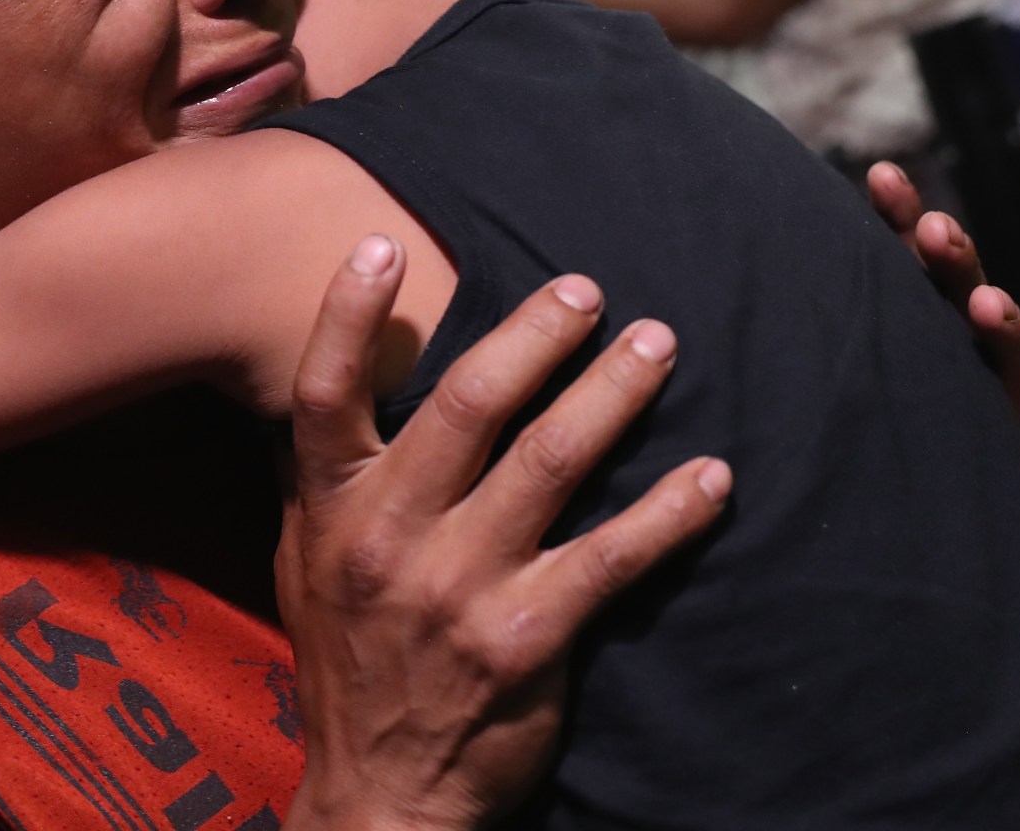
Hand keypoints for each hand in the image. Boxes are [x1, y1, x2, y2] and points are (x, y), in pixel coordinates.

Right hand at [280, 237, 729, 830]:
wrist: (383, 792)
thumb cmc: (349, 659)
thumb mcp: (307, 559)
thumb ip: (327, 473)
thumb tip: (347, 368)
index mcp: (332, 507)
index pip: (324, 393)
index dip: (345, 313)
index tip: (386, 243)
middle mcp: (389, 536)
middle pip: (469, 403)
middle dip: (538, 334)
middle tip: (588, 291)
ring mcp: (458, 586)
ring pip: (549, 461)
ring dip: (613, 393)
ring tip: (657, 345)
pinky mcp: (528, 636)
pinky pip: (613, 555)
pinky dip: (670, 511)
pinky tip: (712, 477)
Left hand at [865, 163, 1019, 496]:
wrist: (882, 522)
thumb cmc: (850, 426)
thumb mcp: (841, 360)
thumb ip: (835, 300)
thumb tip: (843, 192)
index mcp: (920, 330)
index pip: (913, 265)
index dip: (901, 220)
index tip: (881, 176)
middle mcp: (961, 367)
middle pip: (964, 303)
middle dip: (953, 263)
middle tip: (934, 230)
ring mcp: (989, 419)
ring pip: (1007, 369)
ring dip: (1004, 332)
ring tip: (989, 305)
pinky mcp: (1008, 483)